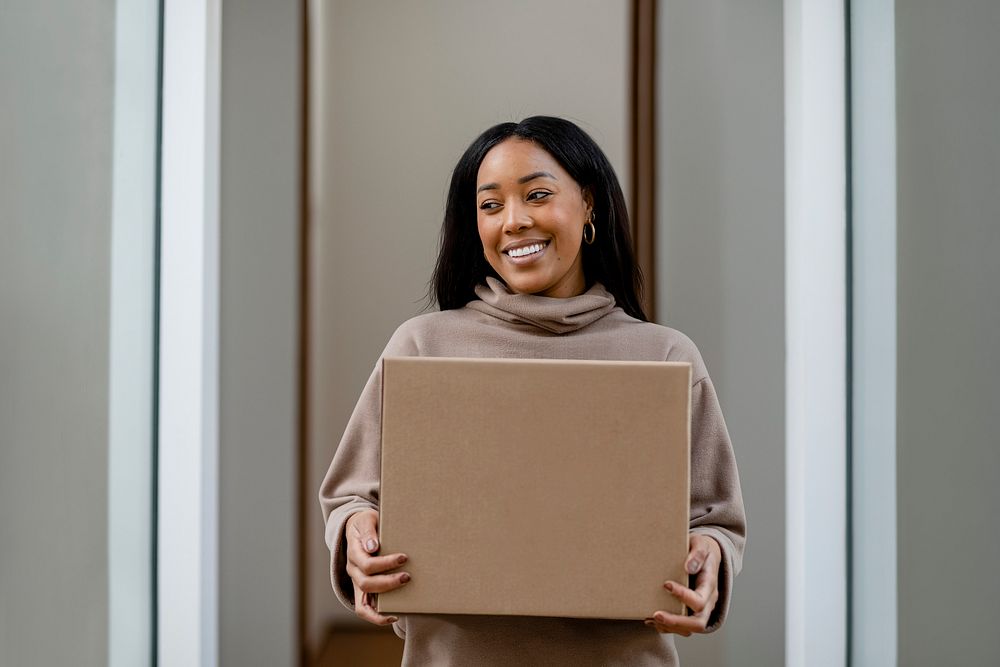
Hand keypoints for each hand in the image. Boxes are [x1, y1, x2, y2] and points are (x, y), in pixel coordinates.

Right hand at [344, 509, 410, 625]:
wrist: (357, 529)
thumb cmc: (365, 523)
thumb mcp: (367, 520)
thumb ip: (369, 531)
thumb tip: (372, 547)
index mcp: (353, 552)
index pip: (367, 564)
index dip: (386, 563)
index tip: (404, 557)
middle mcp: (352, 570)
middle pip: (366, 583)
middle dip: (389, 582)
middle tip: (407, 576)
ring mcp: (356, 582)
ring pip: (363, 602)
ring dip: (385, 601)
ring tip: (403, 596)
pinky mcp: (362, 590)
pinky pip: (364, 609)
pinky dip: (376, 617)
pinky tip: (393, 616)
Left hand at [645, 534, 720, 635]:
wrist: (706, 555)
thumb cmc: (701, 548)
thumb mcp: (701, 544)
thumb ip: (697, 554)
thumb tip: (688, 568)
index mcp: (710, 585)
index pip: (699, 600)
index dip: (683, 596)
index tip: (666, 584)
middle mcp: (708, 601)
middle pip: (698, 623)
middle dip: (676, 622)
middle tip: (656, 615)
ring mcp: (700, 609)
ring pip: (689, 629)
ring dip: (669, 626)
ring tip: (651, 618)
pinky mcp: (691, 612)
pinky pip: (681, 627)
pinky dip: (666, 627)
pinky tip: (651, 619)